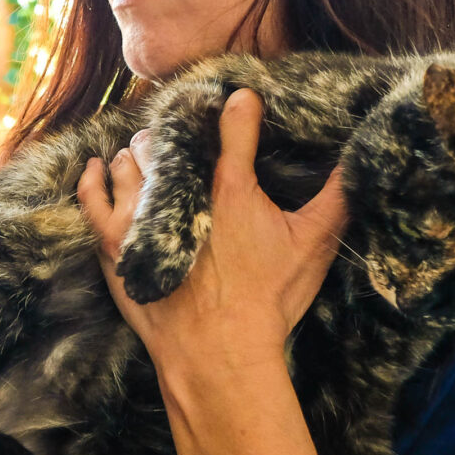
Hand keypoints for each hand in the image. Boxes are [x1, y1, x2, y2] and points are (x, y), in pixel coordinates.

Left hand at [77, 89, 348, 381]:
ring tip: (149, 156)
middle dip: (179, 133)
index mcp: (230, 185)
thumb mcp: (313, 244)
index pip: (233, 123)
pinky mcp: (112, 242)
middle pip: (169, 138)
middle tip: (188, 137)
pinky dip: (94, 177)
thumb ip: (337, 196)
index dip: (239, 109)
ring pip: (129, 161)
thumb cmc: (267, 300)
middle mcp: (178, 190)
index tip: (241, 102)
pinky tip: (98, 167)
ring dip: (139, 153)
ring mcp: (138, 215)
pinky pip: (90, 197)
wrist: (216, 352)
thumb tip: (364, 159)